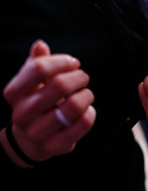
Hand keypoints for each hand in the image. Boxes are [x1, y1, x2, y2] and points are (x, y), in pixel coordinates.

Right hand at [1, 40, 95, 167]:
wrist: (32, 139)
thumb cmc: (37, 103)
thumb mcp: (32, 83)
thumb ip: (36, 64)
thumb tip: (40, 45)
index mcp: (14, 93)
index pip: (38, 69)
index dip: (62, 62)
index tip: (74, 63)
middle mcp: (22, 113)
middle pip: (59, 85)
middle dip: (79, 77)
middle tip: (83, 77)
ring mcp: (38, 132)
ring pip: (75, 105)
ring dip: (87, 95)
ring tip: (86, 94)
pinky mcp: (56, 146)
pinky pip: (84, 123)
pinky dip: (91, 112)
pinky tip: (88, 110)